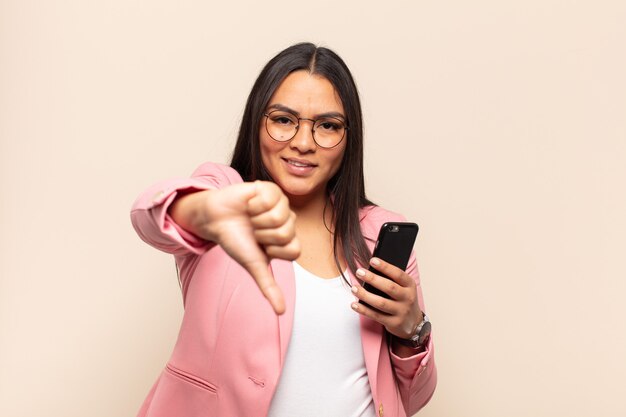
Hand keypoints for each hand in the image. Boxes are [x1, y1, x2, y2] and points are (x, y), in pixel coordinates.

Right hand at [177, 181, 299, 314]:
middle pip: (287, 232)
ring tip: (250, 217)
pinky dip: (254, 203)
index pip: (294, 250)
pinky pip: (270, 198)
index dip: (273, 249)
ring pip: (280, 215)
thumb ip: (268, 287)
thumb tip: (281, 312)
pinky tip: (250, 204)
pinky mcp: (271, 189)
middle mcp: (288, 222)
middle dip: (263, 234)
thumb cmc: (235, 240)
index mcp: (287, 241)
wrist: (215, 219)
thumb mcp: (253, 265)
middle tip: (253, 230)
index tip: (260, 246)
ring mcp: (281, 204)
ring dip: (258, 219)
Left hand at [350, 257, 422, 338]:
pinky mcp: (394, 323)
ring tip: (354, 288)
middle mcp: (407, 298)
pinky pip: (376, 316)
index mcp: (410, 285)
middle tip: (359, 272)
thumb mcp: (404, 287)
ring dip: (365, 295)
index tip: (372, 260)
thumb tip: (370, 270)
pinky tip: (354, 304)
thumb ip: (391, 279)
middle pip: (389, 287)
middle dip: (372, 279)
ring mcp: (401, 311)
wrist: (413, 322)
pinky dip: (363, 310)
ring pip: (381, 303)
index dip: (385, 267)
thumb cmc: (403, 299)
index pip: (398, 274)